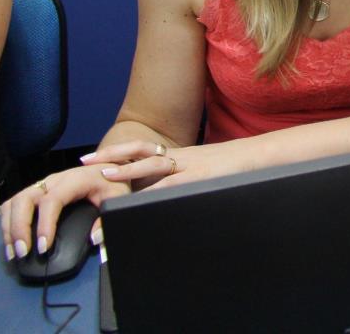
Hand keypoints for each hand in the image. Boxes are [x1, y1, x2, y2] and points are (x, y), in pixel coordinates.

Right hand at [0, 165, 125, 261]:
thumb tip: (94, 239)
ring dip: (10, 227)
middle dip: (19, 227)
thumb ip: (107, 218)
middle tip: (22, 252)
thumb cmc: (113, 181)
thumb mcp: (118, 197)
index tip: (44, 247)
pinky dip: (8, 222)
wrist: (109, 166)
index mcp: (74, 179)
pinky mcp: (37, 190)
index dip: (45, 224)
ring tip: (13, 251)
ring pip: (15, 201)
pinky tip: (12, 241)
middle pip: (25, 199)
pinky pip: (15, 204)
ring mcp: (42, 184)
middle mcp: (53, 180)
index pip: (52, 201)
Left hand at [87, 138, 245, 192]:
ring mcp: (191, 167)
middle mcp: (181, 158)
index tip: (96, 158)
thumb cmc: (237, 168)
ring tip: (105, 176)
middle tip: (85, 162)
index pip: (144, 151)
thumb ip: (186, 179)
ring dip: (127, 171)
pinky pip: (172, 185)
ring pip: (152, 167)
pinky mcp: (201, 178)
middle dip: (111, 156)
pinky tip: (140, 199)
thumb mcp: (207, 170)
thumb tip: (167, 193)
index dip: (119, 153)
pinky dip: (154, 193)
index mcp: (181, 156)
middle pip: (141, 152)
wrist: (264, 157)